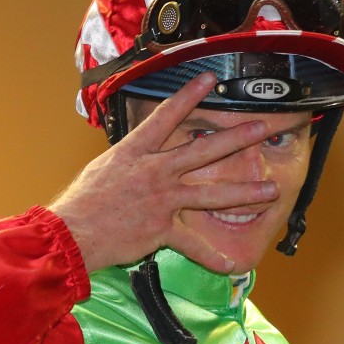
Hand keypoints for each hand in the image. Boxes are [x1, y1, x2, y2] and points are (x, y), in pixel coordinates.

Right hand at [50, 73, 278, 273]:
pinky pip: (192, 244)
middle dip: (236, 137)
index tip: (210, 79)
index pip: (167, 116)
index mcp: (136, 151)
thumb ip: (130, 159)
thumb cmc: (82, 202)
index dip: (189, 95)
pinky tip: (231, 263)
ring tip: (271, 190)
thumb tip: (141, 154)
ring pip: (211, 194)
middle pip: (203, 150)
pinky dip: (211, 256)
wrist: (72, 232)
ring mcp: (162, 200)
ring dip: (245, 192)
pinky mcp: (162, 229)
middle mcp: (154, 171)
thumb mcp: (104, 167)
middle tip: (261, 128)